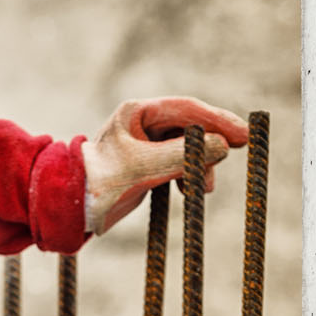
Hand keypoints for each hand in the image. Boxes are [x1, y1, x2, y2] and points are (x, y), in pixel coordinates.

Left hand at [83, 96, 248, 235]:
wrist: (72, 206)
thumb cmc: (100, 182)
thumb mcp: (144, 168)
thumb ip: (183, 155)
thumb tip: (221, 147)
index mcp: (137, 112)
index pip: (187, 109)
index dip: (218, 120)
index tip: (244, 134)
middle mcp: (143, 123)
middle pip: (191, 126)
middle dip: (211, 145)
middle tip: (231, 156)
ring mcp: (146, 143)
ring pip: (188, 146)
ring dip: (200, 164)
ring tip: (203, 186)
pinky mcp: (148, 163)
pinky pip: (179, 163)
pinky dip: (189, 174)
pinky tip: (192, 189)